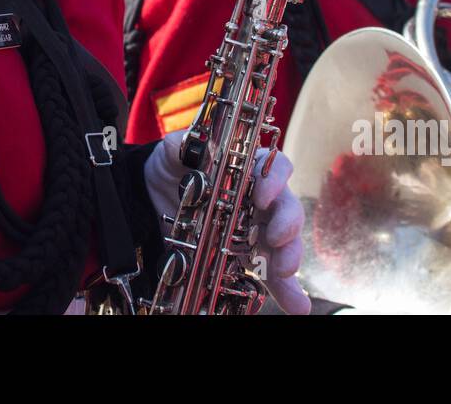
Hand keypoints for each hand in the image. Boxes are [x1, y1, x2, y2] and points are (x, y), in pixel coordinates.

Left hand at [144, 131, 310, 313]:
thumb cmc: (173, 167)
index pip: (275, 167)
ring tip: (283, 273)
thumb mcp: (173, 153)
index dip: (276, 180)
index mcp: (249, 167)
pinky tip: (297, 306)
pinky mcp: (246, 254)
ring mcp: (256, 227)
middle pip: (287, 206)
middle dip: (287, 223)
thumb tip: (184, 144)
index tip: (263, 196)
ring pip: (284, 241)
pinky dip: (287, 290)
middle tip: (275, 237)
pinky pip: (272, 272)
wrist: (153, 197)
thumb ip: (181, 146)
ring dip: (290, 257)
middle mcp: (260, 197)